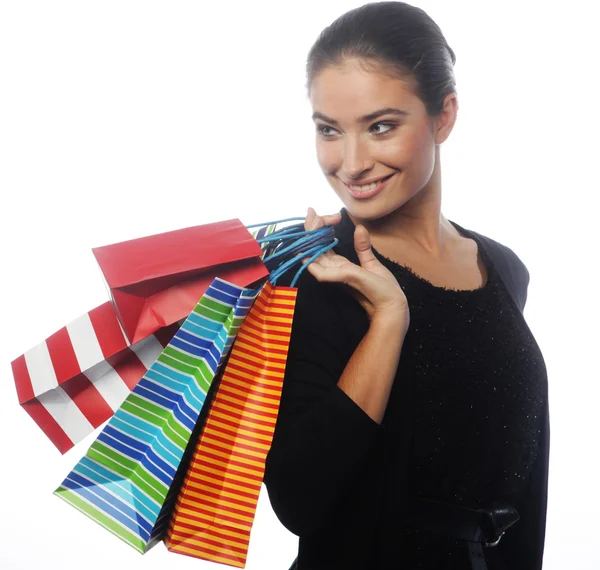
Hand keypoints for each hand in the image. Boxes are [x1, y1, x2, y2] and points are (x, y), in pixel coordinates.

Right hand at [303, 207, 409, 327]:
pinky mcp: (341, 280)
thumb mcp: (371, 263)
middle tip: (311, 211)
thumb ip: (362, 247)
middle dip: (311, 229)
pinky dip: (311, 261)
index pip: (322, 245)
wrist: (391, 304)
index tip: (324, 214)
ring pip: (314, 257)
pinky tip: (305, 250)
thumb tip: (360, 228)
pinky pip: (320, 272)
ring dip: (309, 239)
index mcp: (339, 265)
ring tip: (310, 220)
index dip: (320, 230)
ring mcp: (335, 276)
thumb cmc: (382, 288)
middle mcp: (334, 270)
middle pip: (315, 248)